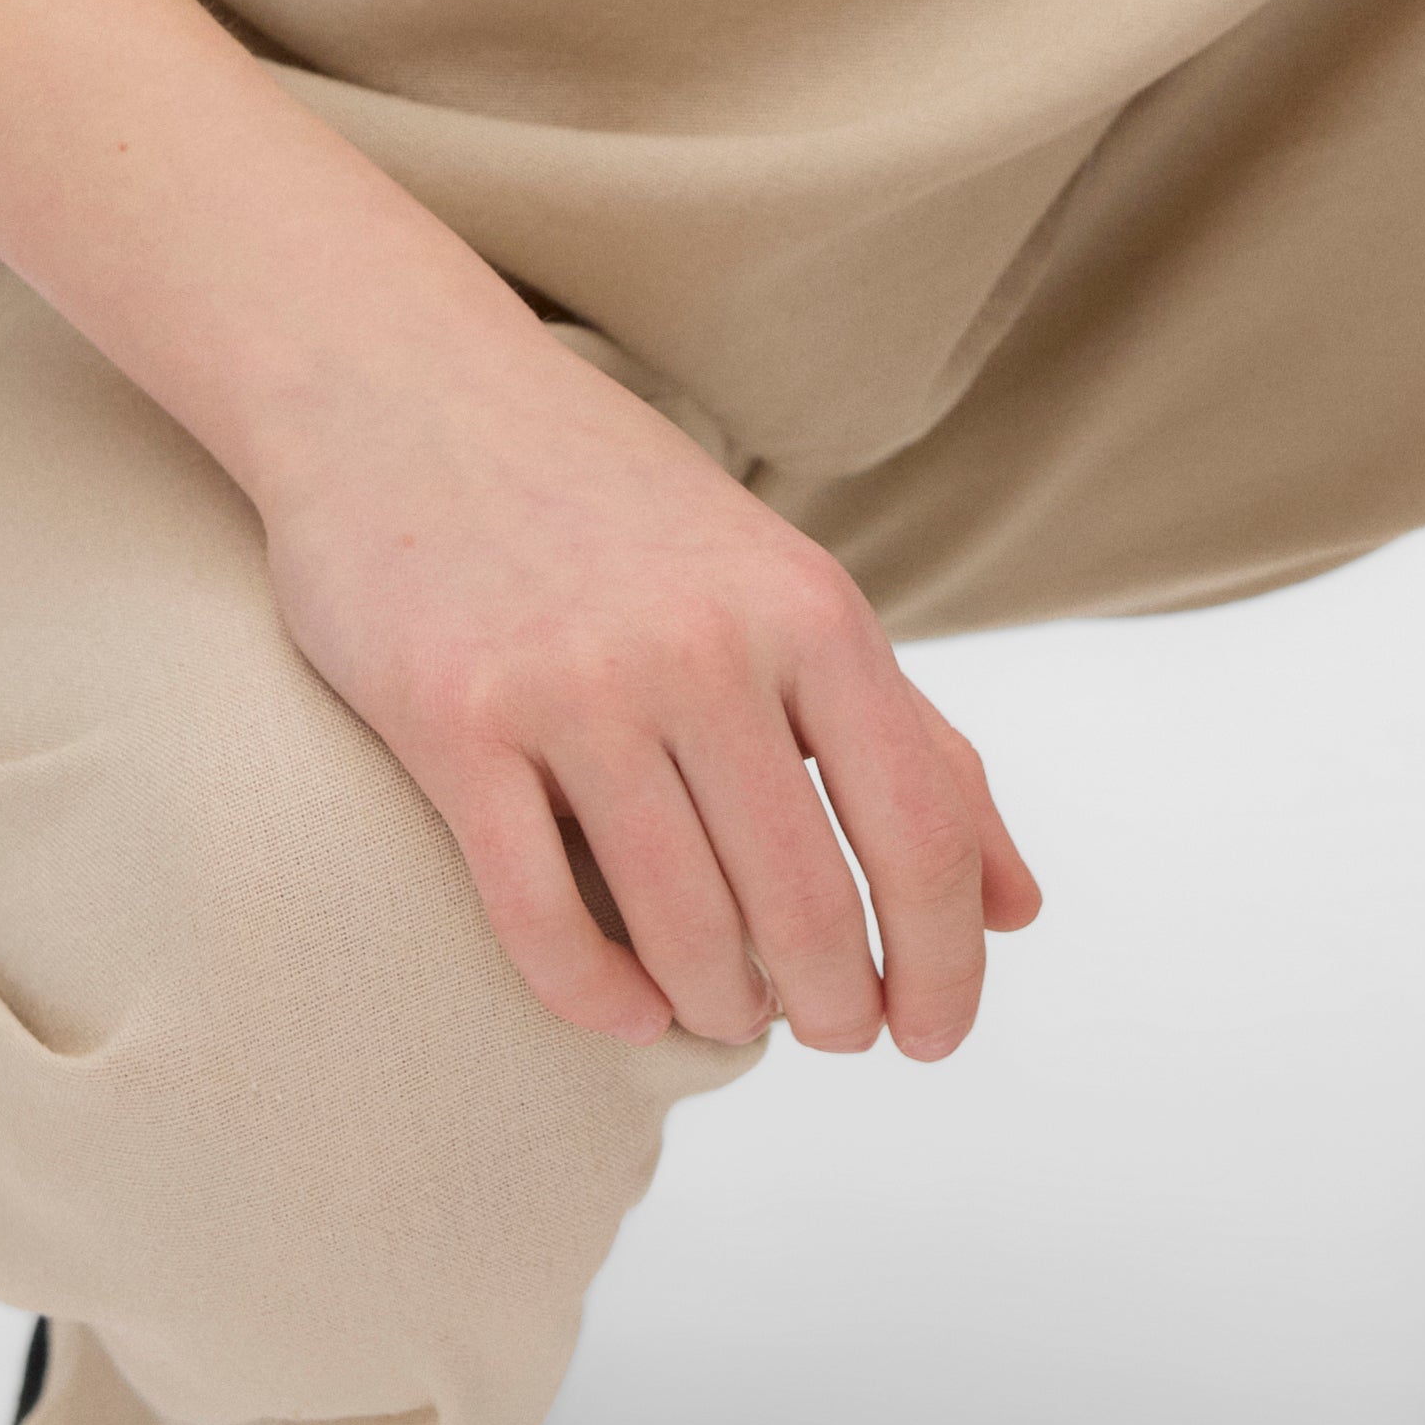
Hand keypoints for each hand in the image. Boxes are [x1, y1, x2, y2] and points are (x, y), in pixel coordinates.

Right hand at [242, 262, 1045, 1058]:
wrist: (408, 385)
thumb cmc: (617, 509)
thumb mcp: (788, 592)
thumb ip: (911, 742)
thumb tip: (1016, 909)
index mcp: (808, 609)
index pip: (918, 829)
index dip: (943, 962)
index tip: (932, 1039)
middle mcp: (703, 645)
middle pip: (807, 902)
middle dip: (833, 1005)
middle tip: (829, 1031)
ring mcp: (574, 684)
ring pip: (682, 926)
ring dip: (722, 1006)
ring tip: (731, 1015)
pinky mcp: (453, 720)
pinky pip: (541, 918)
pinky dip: (598, 998)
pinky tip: (627, 1009)